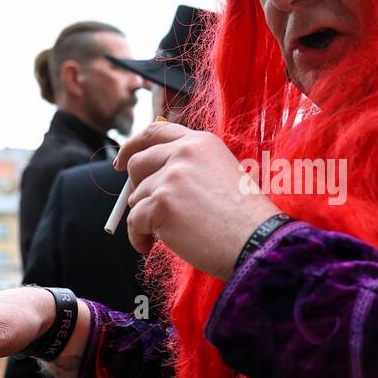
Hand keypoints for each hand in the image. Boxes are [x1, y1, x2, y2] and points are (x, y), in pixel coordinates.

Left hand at [114, 121, 279, 278]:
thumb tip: (149, 181)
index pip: (155, 132)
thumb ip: (189, 168)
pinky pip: (134, 223)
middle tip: (146, 210)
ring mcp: (170, 178)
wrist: (257, 241)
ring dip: (145, 219)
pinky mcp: (160, 204)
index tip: (121, 161)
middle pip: (137, 164)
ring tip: (168, 235)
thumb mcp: (222, 175)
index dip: (132, 145)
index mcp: (200, 143)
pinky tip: (152, 246)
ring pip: (136, 198)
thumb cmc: (245, 219)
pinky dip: (138, 238)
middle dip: (135, 189)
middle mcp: (183, 153)